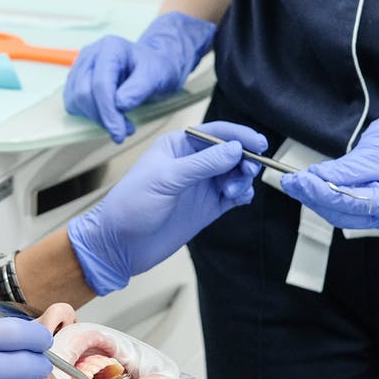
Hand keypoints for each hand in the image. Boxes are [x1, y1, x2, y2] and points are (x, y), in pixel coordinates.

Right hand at [64, 12, 217, 143]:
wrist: (152, 66)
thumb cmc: (155, 68)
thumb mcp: (156, 76)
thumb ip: (139, 89)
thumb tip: (120, 105)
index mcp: (110, 48)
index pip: (100, 84)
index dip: (108, 112)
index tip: (120, 133)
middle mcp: (91, 54)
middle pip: (83, 93)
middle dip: (102, 117)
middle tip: (124, 130)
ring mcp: (80, 66)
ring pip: (75, 100)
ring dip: (96, 118)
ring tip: (120, 123)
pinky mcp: (76, 79)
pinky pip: (73, 102)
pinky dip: (89, 114)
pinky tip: (109, 115)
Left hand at [67, 119, 266, 294]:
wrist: (120, 245)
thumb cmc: (132, 205)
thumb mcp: (166, 179)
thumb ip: (202, 164)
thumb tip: (235, 149)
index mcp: (178, 146)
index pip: (216, 132)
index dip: (239, 136)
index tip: (259, 144)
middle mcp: (193, 162)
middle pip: (231, 153)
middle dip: (244, 160)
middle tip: (248, 171)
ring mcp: (201, 186)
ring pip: (235, 174)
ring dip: (242, 179)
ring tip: (233, 191)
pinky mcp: (207, 208)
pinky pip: (234, 196)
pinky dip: (242, 194)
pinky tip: (240, 198)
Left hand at [279, 84, 378, 231]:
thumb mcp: (372, 152)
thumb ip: (344, 170)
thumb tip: (314, 178)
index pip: (350, 204)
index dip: (320, 193)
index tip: (298, 181)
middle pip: (342, 214)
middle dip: (314, 197)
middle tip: (291, 181)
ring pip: (341, 213)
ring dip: (317, 197)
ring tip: (296, 182)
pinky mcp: (375, 208)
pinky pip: (346, 206)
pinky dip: (327, 195)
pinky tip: (313, 184)